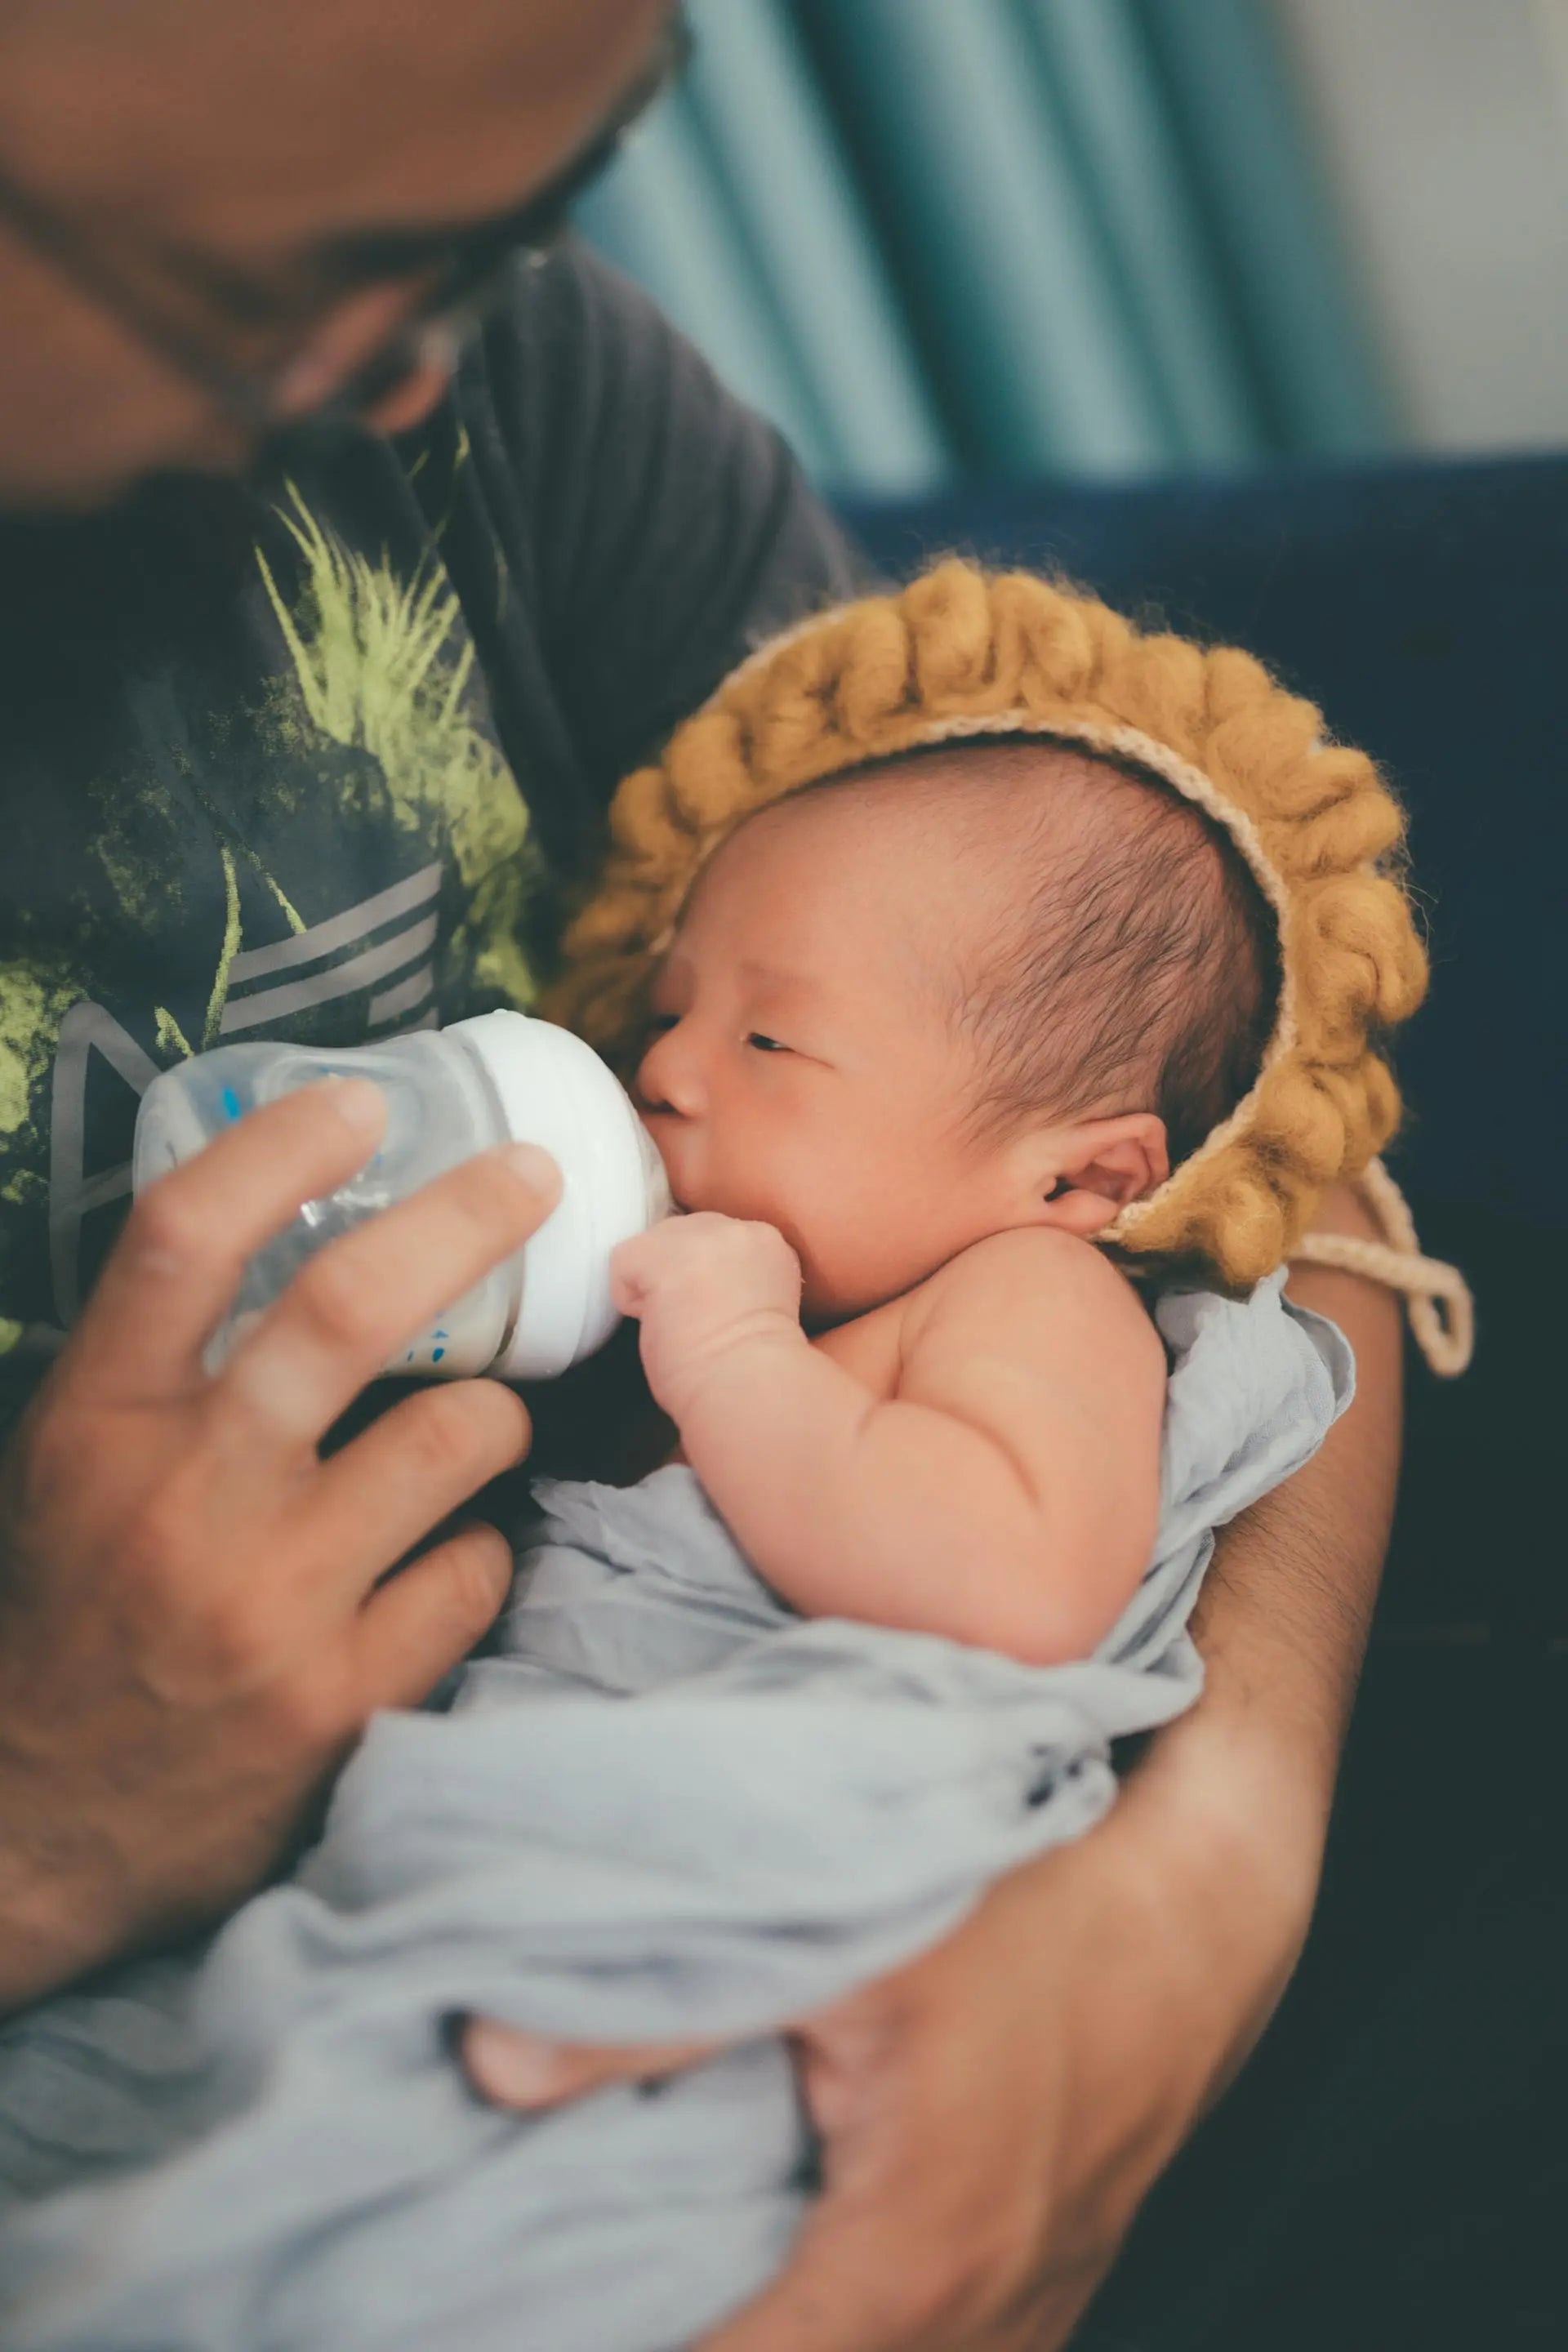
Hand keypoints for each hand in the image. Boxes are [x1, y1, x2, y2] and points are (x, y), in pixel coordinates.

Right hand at [0, 1080, 559, 2012]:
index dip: (283, 1147)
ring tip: (478, 1428)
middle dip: (466, 1218)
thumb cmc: (77, 1611)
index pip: (186, 1237)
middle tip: (533, 1177)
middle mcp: (183, 1497)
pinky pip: (478, 1571)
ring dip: (495, 1414)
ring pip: (459, 1437)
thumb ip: (165, 1363)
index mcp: (99, 1422)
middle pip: (349, 1307)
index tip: (365, 1099)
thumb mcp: (74, 1465)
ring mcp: (270, 1602)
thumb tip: (296, 1229)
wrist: (41, 1826)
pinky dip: (481, 1550)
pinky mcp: (344, 1699)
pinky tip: (443, 1562)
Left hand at [464, 1723, 1319, 2351]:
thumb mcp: (841, 1930)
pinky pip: (918, 2344)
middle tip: (564, 2272)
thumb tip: (489, 2059)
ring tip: (653, 2268)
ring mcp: (1023, 2317)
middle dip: (671, 2326)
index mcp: (903, 2275)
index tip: (505, 2307)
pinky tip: (779, 2257)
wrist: (1206, 1901)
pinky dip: (836, 2318)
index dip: (603, 2342)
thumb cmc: (1039, 1907)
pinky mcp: (1043, 2285)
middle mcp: (974, 2330)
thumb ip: (660, 2003)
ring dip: (763, 2326)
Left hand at [611, 1211, 802, 1423]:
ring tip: (677, 1322)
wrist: (745, 1382)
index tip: (714, 1312)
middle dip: (679, 1270)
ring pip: (653, 1244)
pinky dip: (628, 1297)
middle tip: (692, 1319)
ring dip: (655, 1281)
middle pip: (684, 1232)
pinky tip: (657, 1323)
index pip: (718, 1241)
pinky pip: (623, 1262)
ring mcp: (695, 1233)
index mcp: (768, 1243)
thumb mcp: (760, 1301)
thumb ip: (735, 1277)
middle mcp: (736, 1228)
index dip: (706, 1277)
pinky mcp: (657, 1251)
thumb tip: (695, 1281)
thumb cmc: (753, 1368)